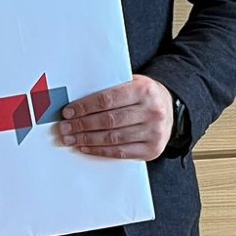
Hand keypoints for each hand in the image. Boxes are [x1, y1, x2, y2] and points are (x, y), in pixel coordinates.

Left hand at [57, 75, 173, 160]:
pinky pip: (121, 152)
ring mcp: (154, 132)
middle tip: (65, 128)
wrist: (170, 107)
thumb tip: (77, 103)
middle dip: (82, 125)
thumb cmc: (144, 95)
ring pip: (113, 138)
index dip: (85, 107)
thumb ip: (111, 89)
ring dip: (87, 140)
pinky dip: (100, 151)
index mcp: (144, 90)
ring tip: (71, 139)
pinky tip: (86, 147)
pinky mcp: (152, 149)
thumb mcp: (132, 83)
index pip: (107, 99)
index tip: (69, 112)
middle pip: (108, 120)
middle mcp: (152, 111)